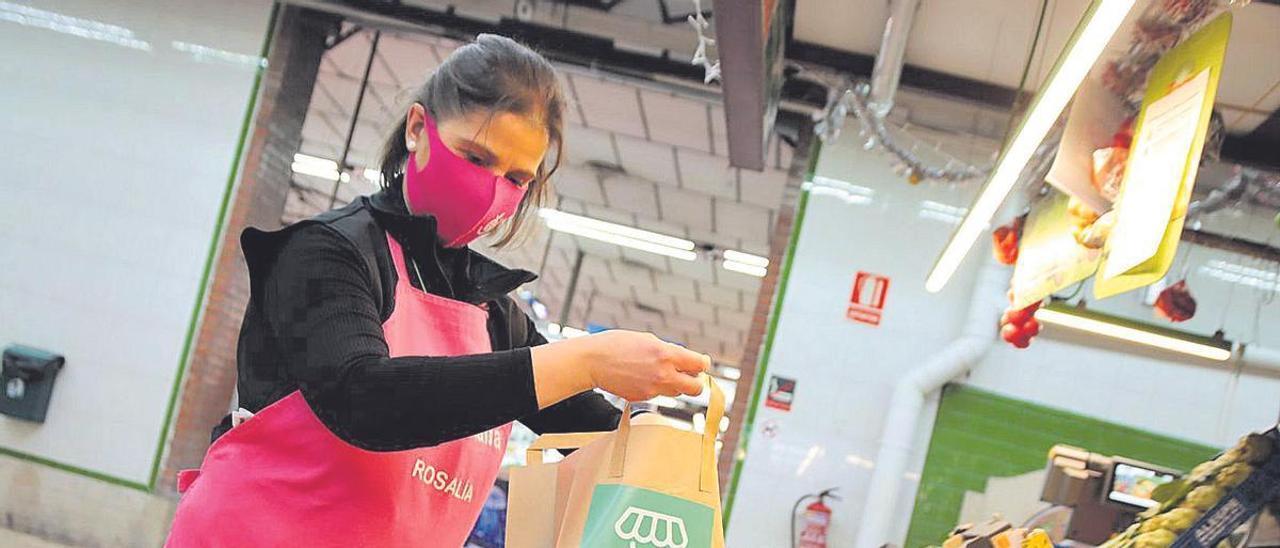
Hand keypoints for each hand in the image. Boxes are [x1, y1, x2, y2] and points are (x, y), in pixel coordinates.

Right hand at [529, 330, 709, 407]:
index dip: (702, 364)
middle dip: (695, 381)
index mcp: (666, 355)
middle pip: (695, 388)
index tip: (701, 363)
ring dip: (675, 384)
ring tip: (660, 372)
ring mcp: (652, 390)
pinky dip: (656, 388)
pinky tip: (642, 377)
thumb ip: (669, 351)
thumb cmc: (618, 344)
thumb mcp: (648, 339)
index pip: (699, 365)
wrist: (592, 361)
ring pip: (677, 393)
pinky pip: (658, 395)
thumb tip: (684, 360)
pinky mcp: (642, 398)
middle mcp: (662, 375)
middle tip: (688, 374)